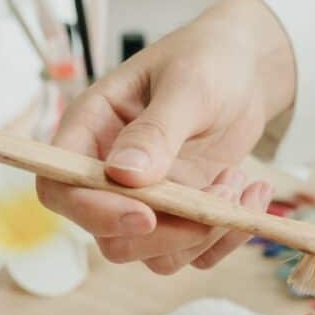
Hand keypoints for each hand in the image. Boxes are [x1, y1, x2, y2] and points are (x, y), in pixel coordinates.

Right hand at [37, 0, 295, 273]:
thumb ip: (156, 130)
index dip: (93, 212)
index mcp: (91, 131)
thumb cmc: (207, 59)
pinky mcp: (182, 216)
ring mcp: (148, 201)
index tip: (145, 215)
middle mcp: (111, 175)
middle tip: (217, 197)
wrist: (245, 70)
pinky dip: (228, 238)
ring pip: (157, 255)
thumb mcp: (186, 84)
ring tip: (237, 181)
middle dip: (168, 234)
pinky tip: (252, 196)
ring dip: (205, 234)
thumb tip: (124, 174)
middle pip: (111, 239)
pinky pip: (196, 254)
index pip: (61, 189)